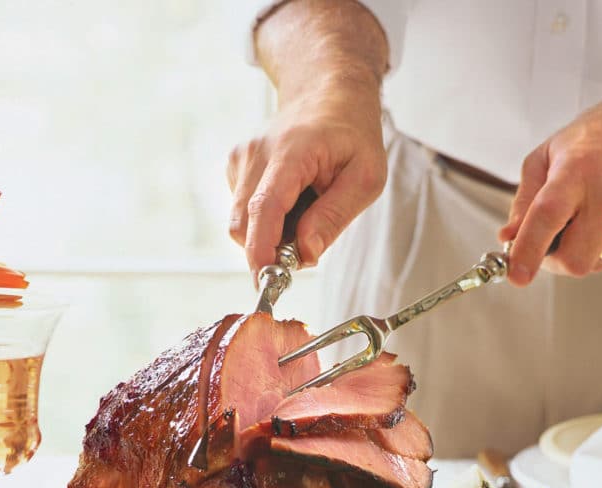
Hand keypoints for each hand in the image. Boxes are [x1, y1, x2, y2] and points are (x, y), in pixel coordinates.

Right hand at [227, 82, 386, 275]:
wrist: (328, 93)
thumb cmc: (352, 133)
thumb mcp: (366, 177)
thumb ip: (334, 217)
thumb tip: (305, 254)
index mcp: (291, 152)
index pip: (265, 208)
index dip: (261, 249)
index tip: (266, 280)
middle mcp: (256, 153)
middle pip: (244, 223)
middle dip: (269, 249)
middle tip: (308, 247)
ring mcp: (241, 157)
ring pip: (242, 221)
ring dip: (271, 233)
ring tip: (307, 210)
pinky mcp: (235, 165)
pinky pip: (244, 210)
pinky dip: (267, 219)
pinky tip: (292, 199)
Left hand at [498, 103, 601, 285]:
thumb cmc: (599, 138)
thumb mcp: (547, 156)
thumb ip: (524, 201)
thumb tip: (509, 238)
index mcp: (577, 171)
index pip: (547, 216)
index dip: (528, 250)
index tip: (516, 275)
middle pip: (576, 260)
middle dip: (557, 259)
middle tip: (555, 237)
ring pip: (598, 264)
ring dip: (585, 251)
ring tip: (592, 214)